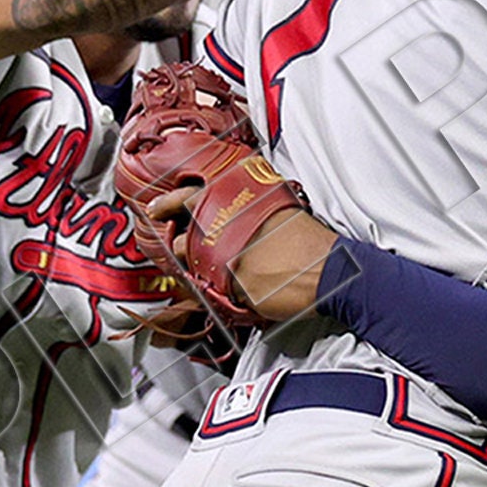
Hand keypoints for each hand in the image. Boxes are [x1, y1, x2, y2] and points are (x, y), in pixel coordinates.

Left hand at [148, 186, 336, 321]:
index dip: (169, 203)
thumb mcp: (277, 207)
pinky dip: (222, 290)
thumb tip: (226, 217)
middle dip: (185, 247)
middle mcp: (228, 226)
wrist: (331, 268)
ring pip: (197, 266)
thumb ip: (246, 209)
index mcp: (239, 202)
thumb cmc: (309, 242)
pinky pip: (214, 290)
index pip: (191, 197)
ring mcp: (228, 256)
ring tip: (226, 271)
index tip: (156, 209)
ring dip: (204, 270)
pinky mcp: (234, 284)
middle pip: (186, 238)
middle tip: (189, 249)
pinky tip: (242, 286)